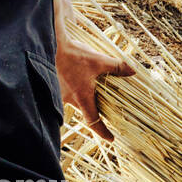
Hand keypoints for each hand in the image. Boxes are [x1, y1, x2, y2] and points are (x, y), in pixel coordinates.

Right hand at [52, 0, 133, 140]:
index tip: (111, 139)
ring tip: (88, 87)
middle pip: (84, 110)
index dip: (103, 132)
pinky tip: (74, 78)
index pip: (93, 123)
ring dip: (81, 97)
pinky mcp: (51, 84)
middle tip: (104, 107)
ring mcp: (57, 93)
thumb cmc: (73, 54)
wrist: (48, 43)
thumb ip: (117, 67)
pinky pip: (63, 92)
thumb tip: (133, 72)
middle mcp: (68, 100)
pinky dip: (71, 89)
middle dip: (94, 110)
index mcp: (82, 98)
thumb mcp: (99, 60)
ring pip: (73, 101)